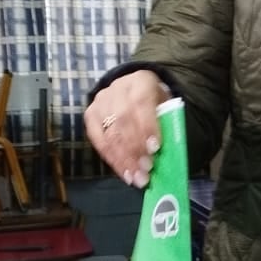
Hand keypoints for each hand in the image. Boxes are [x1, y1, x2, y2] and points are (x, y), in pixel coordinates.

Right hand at [84, 71, 167, 187]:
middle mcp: (117, 88)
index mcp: (141, 81)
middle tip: (146, 171)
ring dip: (124, 159)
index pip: (141, 103)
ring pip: (110, 134)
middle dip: (135, 149)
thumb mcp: (167, 106)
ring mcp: (101, 102)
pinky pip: (99, 141)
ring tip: (136, 178)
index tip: (155, 149)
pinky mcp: (90, 115)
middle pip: (123, 121)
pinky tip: (124, 173)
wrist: (134, 90)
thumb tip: (169, 153)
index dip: (147, 127)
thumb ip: (167, 124)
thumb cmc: (155, 104)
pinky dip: (112, 160)